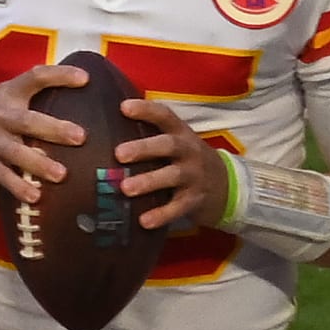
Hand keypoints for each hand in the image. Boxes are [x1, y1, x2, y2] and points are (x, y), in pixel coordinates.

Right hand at [0, 65, 89, 201]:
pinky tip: (35, 197)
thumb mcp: (10, 99)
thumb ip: (38, 95)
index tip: (85, 78)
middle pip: (28, 121)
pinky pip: (3, 177)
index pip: (35, 77)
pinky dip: (19, 187)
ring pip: (16, 152)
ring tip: (61, 175)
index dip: (59, 75)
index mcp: (11, 94)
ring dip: (39, 164)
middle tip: (80, 138)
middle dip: (54, 129)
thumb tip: (86, 92)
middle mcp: (1, 115)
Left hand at [115, 99, 230, 232]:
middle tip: (119, 154)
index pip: (164, 116)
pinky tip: (144, 221)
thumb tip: (103, 129)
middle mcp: (189, 151)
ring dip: (149, 181)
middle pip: (168, 145)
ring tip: (125, 188)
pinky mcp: (195, 200)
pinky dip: (162, 214)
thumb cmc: (187, 159)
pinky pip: (178, 207)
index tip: (123, 108)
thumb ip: (150, 135)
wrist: (226, 185)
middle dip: (144, 148)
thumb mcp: (176, 142)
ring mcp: (194, 175)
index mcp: (180, 133)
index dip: (146, 110)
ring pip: (172, 176)